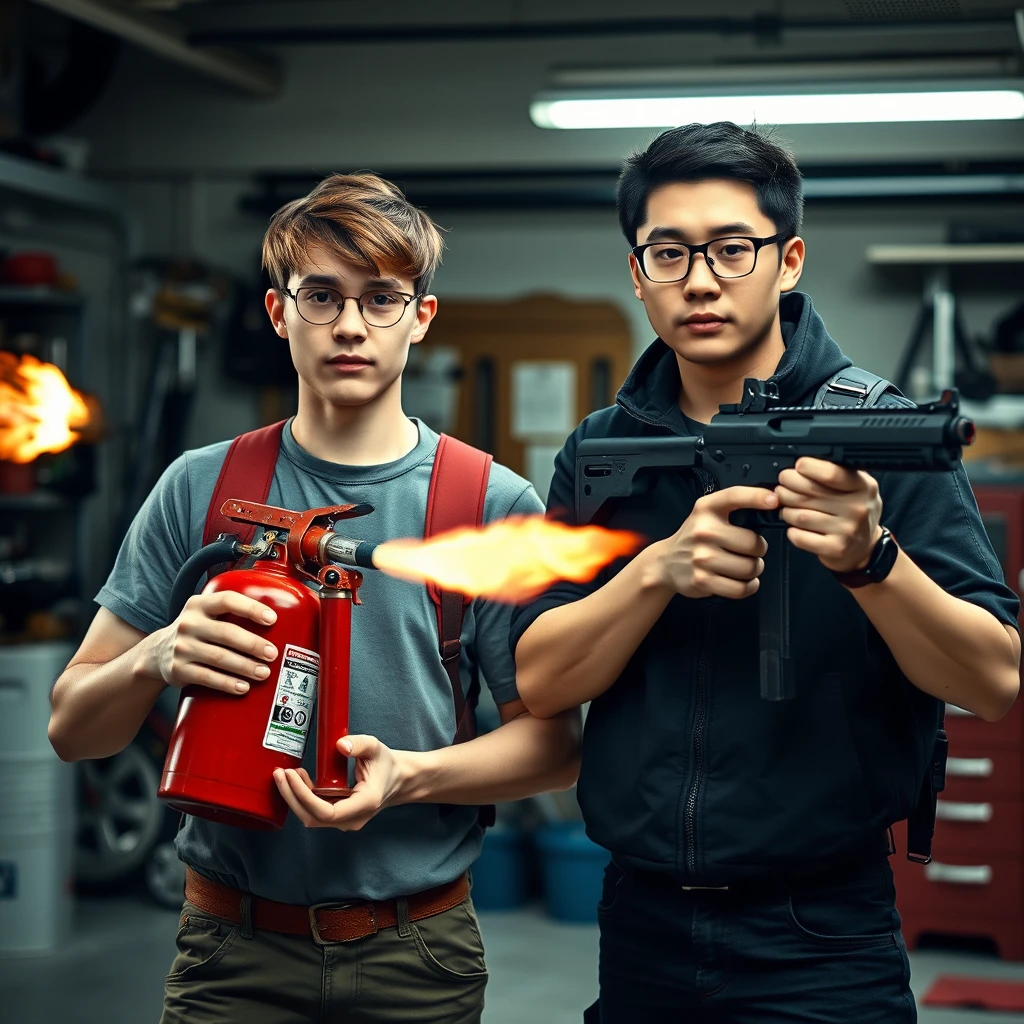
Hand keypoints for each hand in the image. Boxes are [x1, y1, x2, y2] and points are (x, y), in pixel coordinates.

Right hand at [141, 591, 278, 694]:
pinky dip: (227, 683)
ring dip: (245, 666)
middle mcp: (189, 623)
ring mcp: (182, 647)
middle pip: (226, 633)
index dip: (251, 608)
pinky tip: (243, 686)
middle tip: (272, 654)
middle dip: (253, 644)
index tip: (272, 619)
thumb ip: (231, 613)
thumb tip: (277, 620)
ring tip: (264, 672)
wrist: (156, 653)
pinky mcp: (178, 669)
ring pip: (219, 658)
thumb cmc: (195, 631)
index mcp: (199, 604)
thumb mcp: (205, 614)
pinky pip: (207, 677)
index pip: (228, 601)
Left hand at [273, 735, 410, 831]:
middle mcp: (353, 819)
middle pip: (313, 818)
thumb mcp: (376, 748)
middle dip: (292, 797)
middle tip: (280, 774)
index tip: (292, 777)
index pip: (326, 812)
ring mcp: (346, 821)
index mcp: (364, 803)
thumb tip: (340, 745)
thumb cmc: (388, 765)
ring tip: (287, 775)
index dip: (304, 797)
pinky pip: (316, 813)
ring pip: (312, 818)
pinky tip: (299, 780)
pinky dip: (303, 798)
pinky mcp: (340, 817)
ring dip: (296, 798)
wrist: (400, 780)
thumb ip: (359, 744)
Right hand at [644, 486, 775, 599]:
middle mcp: (703, 531)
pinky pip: (740, 588)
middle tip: (749, 552)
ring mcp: (701, 558)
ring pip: (749, 568)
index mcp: (707, 509)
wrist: (667, 562)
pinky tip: (743, 581)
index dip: (756, 497)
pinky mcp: (702, 580)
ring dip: (754, 570)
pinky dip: (749, 587)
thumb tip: (773, 500)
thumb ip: (736, 505)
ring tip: (744, 566)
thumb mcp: (709, 512)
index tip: (774, 501)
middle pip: (753, 544)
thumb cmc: (696, 537)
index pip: (734, 497)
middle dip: (758, 550)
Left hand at [775, 458, 882, 572]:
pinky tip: (796, 527)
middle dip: (787, 488)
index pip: (831, 473)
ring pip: (800, 515)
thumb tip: (801, 466)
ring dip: (786, 511)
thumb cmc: (854, 513)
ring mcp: (847, 530)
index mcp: (863, 487)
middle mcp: (857, 508)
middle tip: (782, 487)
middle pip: (808, 494)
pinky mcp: (835, 548)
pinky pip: (800, 537)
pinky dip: (791, 531)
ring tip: (788, 508)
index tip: (798, 466)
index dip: (808, 468)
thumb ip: (836, 474)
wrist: (865, 549)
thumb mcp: (857, 488)